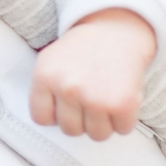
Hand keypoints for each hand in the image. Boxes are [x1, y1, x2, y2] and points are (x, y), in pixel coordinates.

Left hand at [28, 8, 155, 140]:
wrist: (114, 31)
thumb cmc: (80, 50)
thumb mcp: (48, 61)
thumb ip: (42, 90)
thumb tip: (47, 122)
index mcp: (44, 77)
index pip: (41, 118)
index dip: (55, 114)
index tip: (64, 104)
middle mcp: (67, 88)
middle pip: (70, 130)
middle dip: (80, 119)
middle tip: (88, 99)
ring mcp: (95, 98)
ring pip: (96, 135)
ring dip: (103, 122)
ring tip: (104, 99)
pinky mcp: (122, 104)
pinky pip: (122, 130)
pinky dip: (124, 120)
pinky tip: (120, 99)